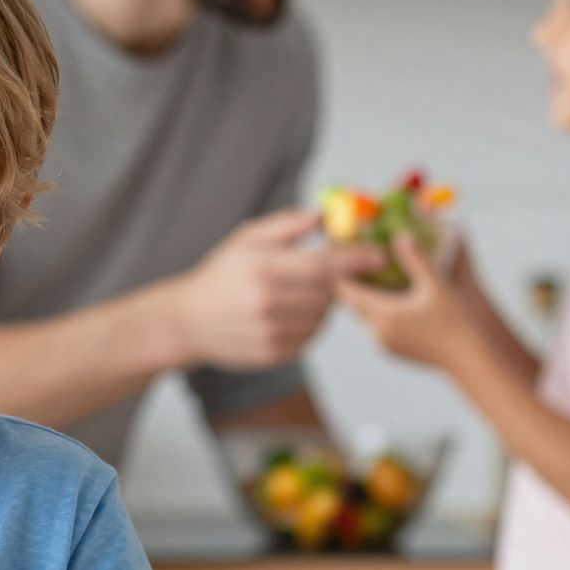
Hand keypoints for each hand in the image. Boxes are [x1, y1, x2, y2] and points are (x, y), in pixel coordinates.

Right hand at [170, 209, 381, 369]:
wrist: (189, 321)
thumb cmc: (221, 274)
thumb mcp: (246, 239)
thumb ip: (287, 226)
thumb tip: (324, 215)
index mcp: (261, 269)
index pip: (321, 264)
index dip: (355, 259)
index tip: (379, 255)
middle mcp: (265, 303)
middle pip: (327, 292)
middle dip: (337, 281)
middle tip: (331, 273)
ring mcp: (270, 333)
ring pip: (323, 317)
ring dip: (323, 304)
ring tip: (299, 293)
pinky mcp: (273, 354)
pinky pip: (311, 338)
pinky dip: (309, 324)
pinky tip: (289, 314)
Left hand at [334, 234, 480, 371]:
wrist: (474, 359)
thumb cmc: (459, 321)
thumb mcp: (438, 285)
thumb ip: (417, 259)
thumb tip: (401, 235)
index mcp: (384, 315)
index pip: (346, 291)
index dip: (344, 270)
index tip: (346, 252)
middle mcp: (378, 333)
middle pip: (353, 303)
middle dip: (355, 280)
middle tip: (358, 258)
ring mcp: (385, 345)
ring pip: (365, 315)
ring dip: (367, 296)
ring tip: (373, 273)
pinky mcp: (395, 351)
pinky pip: (378, 326)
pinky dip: (379, 309)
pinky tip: (391, 295)